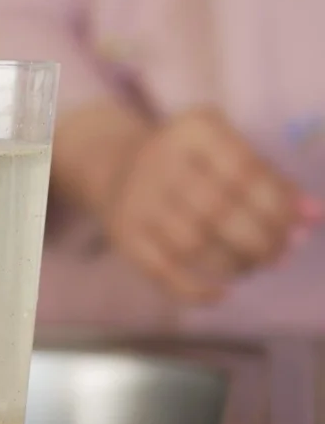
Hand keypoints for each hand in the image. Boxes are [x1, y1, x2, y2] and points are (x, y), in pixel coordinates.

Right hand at [102, 107, 314, 302]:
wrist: (119, 170)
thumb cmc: (193, 165)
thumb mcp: (230, 155)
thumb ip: (273, 182)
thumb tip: (315, 217)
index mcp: (195, 130)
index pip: (247, 171)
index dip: (278, 208)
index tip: (295, 230)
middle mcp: (161, 159)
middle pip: (220, 210)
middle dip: (261, 241)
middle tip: (276, 256)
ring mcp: (138, 198)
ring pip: (194, 244)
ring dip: (234, 265)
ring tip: (250, 267)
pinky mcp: (123, 233)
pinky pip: (161, 270)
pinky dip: (194, 290)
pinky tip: (220, 293)